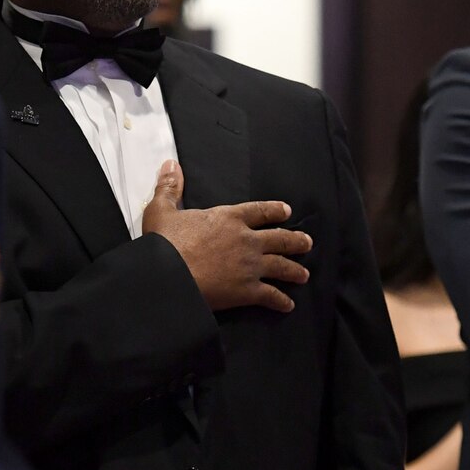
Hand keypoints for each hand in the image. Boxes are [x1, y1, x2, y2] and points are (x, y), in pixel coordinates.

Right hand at [140, 160, 312, 312]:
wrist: (168, 276)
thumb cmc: (164, 244)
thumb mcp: (162, 210)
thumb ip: (170, 187)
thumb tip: (171, 164)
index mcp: (228, 218)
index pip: (260, 211)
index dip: (275, 211)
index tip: (287, 211)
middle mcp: (246, 239)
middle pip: (279, 238)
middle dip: (295, 241)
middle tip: (307, 243)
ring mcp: (250, 266)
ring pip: (281, 266)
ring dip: (295, 270)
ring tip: (304, 274)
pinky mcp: (247, 291)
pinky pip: (271, 296)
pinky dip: (282, 301)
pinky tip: (288, 305)